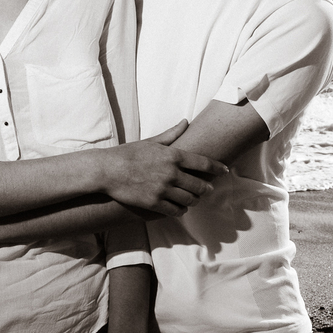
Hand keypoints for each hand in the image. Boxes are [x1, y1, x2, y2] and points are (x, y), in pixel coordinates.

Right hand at [99, 121, 227, 216]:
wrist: (107, 170)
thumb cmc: (128, 153)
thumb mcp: (151, 141)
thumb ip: (172, 134)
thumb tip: (185, 122)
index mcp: (173, 156)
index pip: (204, 163)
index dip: (217, 168)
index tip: (225, 170)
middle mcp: (171, 173)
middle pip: (200, 185)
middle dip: (206, 188)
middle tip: (208, 189)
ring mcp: (163, 190)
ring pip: (189, 199)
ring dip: (194, 200)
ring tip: (195, 199)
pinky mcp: (154, 203)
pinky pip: (175, 210)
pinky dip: (181, 210)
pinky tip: (181, 208)